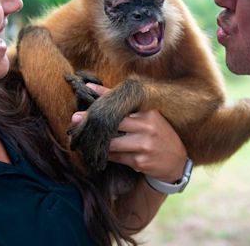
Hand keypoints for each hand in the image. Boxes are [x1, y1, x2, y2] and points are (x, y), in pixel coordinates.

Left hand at [71, 84, 187, 182]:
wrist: (176, 162)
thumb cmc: (159, 134)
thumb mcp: (147, 116)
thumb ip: (123, 104)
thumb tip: (91, 87)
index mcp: (148, 113)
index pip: (120, 107)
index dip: (99, 104)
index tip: (82, 101)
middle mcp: (147, 127)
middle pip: (112, 124)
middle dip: (92, 124)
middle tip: (73, 121)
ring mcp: (144, 145)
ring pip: (111, 143)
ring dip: (98, 143)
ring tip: (87, 140)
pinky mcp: (140, 161)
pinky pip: (115, 157)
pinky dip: (107, 155)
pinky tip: (102, 153)